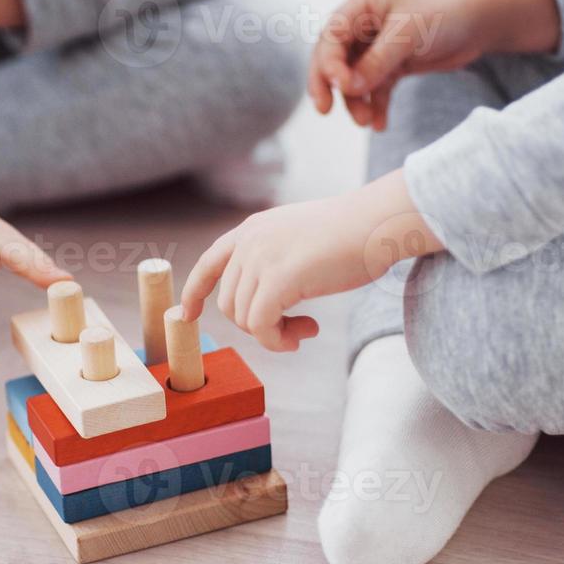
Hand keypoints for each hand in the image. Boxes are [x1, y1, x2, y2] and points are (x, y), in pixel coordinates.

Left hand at [179, 171, 443, 351]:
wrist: (377, 222)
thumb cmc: (352, 234)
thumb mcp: (300, 240)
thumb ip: (276, 262)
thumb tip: (265, 306)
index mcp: (253, 229)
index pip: (209, 262)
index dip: (194, 291)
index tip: (186, 314)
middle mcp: (249, 241)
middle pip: (229, 303)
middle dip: (259, 325)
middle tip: (297, 329)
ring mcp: (261, 259)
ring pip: (243, 318)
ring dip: (273, 334)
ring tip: (305, 330)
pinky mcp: (278, 280)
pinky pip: (261, 327)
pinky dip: (278, 340)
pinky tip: (305, 333)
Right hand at [309, 0, 559, 130]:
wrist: (484, 18)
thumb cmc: (447, 11)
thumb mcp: (410, 32)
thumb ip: (378, 60)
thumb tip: (348, 88)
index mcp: (362, 5)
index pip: (331, 36)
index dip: (328, 62)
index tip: (340, 86)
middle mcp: (365, 25)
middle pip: (335, 59)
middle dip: (331, 85)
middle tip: (325, 110)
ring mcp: (378, 46)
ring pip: (355, 78)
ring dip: (356, 101)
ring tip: (365, 122)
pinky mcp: (394, 65)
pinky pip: (377, 89)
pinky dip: (376, 106)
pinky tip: (379, 124)